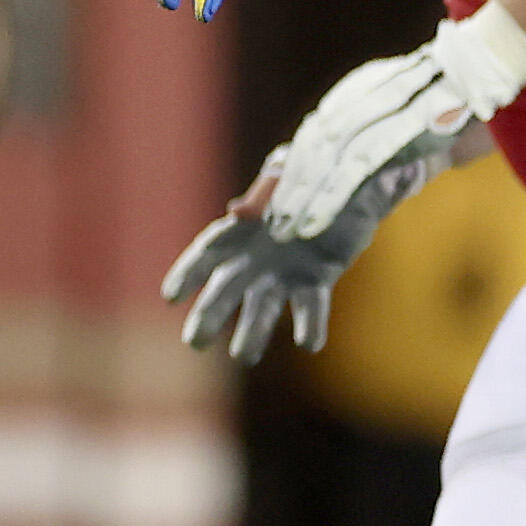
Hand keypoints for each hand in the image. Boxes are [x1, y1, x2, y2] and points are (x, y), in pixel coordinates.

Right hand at [165, 148, 430, 361]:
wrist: (353, 186)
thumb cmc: (312, 171)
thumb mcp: (293, 168)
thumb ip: (274, 184)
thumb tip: (241, 211)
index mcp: (240, 227)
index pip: (206, 252)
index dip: (187, 274)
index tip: (172, 298)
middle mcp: (255, 256)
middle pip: (225, 289)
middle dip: (208, 316)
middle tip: (195, 344)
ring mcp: (283, 272)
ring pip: (261, 306)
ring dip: (251, 332)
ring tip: (244, 357)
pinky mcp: (315, 281)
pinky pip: (309, 306)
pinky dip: (309, 324)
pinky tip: (309, 344)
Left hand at [262, 7, 525, 238]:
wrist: (489, 63)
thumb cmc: (454, 99)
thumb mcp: (409, 120)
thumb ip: (384, 146)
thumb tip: (363, 182)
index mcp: (356, 93)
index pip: (312, 134)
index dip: (290, 169)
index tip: (272, 198)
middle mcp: (357, 97)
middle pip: (309, 146)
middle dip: (287, 187)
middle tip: (270, 222)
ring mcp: (376, 109)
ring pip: (324, 159)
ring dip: (301, 197)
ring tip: (286, 229)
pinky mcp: (396, 125)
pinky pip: (354, 166)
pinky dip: (329, 195)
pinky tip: (312, 219)